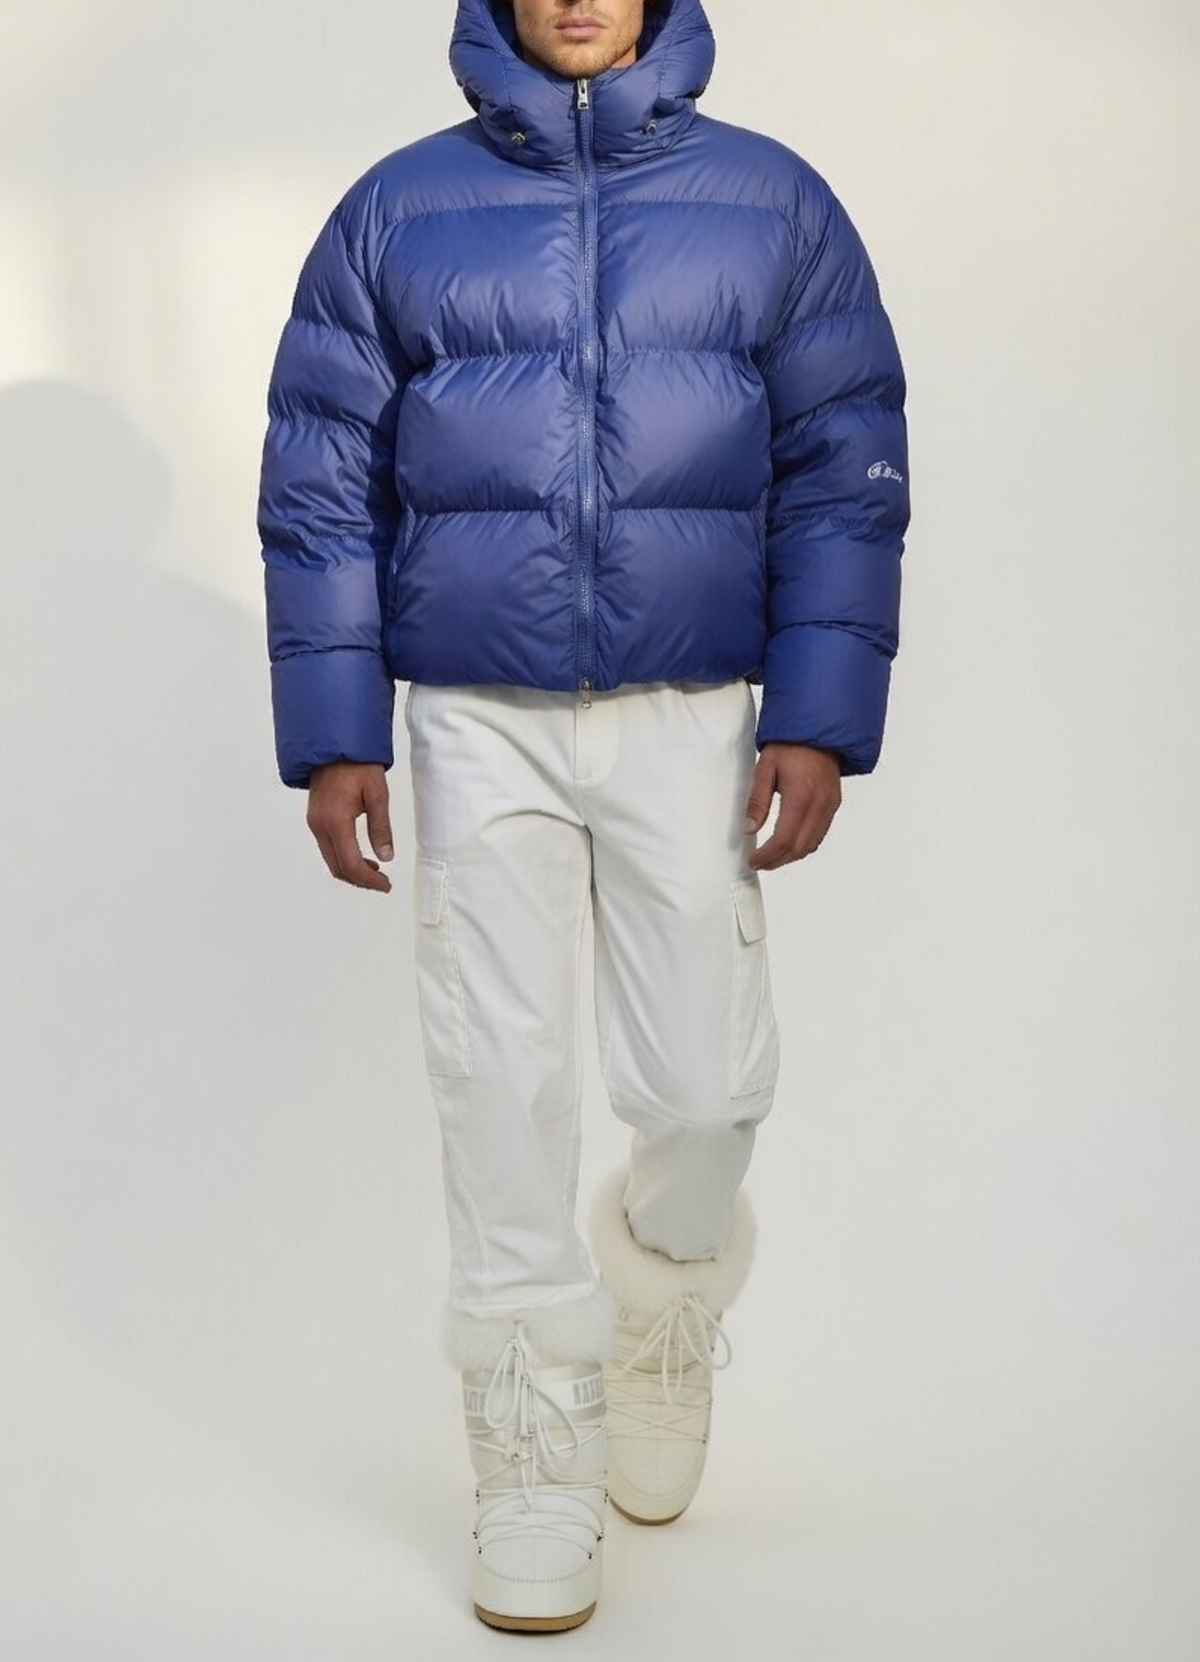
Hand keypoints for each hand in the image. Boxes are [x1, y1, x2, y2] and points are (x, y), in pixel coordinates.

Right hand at [306, 762, 394, 892]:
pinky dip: (343, 857)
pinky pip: (327, 847)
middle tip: (382, 883)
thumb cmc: (357, 764)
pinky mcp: (315, 818)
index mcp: (336, 822)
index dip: (369, 880)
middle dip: (360, 880)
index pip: (351, 864)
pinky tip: (360, 855)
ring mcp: (314, 823)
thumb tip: (386, 857)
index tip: (385, 885)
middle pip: (337, 868)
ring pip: (331, 860)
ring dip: (351, 870)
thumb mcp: (377, 794)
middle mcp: (320, 826)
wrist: (334, 745)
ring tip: (375, 871)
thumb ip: (381, 827)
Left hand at [742, 743, 841, 870]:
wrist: (819, 730)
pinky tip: (790, 843)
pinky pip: (820, 834)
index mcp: (801, 797)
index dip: (767, 856)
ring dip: (791, 856)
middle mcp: (819, 805)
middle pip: (799, 849)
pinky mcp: (834, 804)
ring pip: (812, 845)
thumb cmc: (791, 745)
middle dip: (778, 861)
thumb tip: (749, 828)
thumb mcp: (765, 768)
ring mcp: (830, 806)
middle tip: (760, 863)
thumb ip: (757, 801)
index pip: (783, 840)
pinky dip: (804, 844)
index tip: (753, 860)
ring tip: (772, 857)